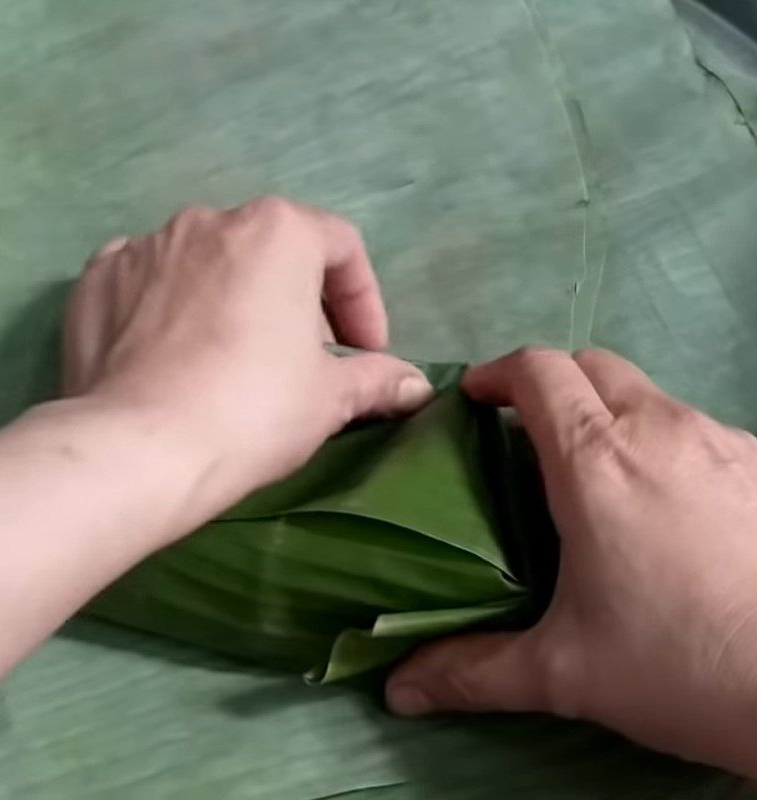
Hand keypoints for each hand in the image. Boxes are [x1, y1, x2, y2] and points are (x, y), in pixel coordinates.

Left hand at [64, 197, 430, 531]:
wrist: (140, 451)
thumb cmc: (254, 411)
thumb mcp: (329, 398)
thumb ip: (378, 379)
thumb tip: (416, 386)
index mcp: (277, 231)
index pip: (341, 247)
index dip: (364, 301)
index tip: (364, 352)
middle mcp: (209, 220)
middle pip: (273, 251)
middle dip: (298, 301)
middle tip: (303, 360)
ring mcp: (145, 246)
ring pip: (209, 264)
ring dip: (234, 300)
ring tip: (233, 359)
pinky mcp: (96, 280)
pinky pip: (148, 281)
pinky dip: (170, 305)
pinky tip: (173, 352)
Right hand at [386, 347, 756, 775]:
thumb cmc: (678, 665)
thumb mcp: (565, 671)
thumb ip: (474, 671)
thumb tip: (400, 690)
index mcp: (595, 460)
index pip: (538, 371)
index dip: (498, 373)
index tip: (475, 398)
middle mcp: (659, 428)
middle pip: (592, 366)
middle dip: (551, 386)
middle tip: (528, 436)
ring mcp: (719, 439)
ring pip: (646, 395)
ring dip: (608, 414)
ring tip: (596, 475)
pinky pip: (693, 428)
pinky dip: (659, 441)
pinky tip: (667, 504)